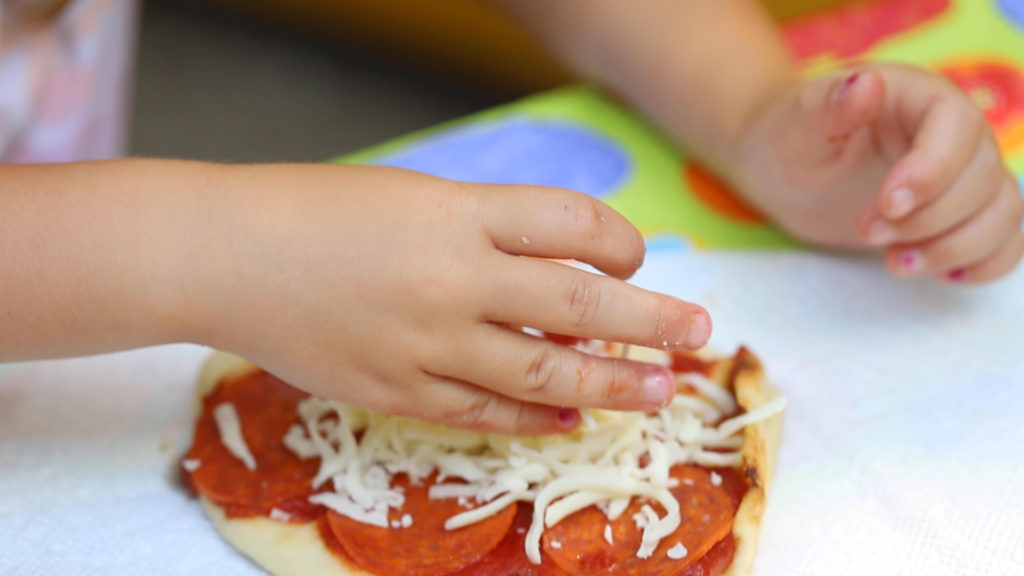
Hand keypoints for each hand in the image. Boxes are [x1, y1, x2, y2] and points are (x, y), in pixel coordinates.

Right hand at [191, 164, 710, 433]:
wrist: (226, 255)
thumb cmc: (318, 211)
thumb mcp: (415, 196)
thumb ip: (489, 234)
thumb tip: (563, 282)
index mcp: (459, 210)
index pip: (574, 222)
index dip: (622, 239)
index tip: (637, 256)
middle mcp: (453, 277)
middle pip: (581, 301)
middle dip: (652, 321)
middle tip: (699, 333)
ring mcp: (427, 343)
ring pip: (544, 375)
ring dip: (611, 385)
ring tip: (658, 391)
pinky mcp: (398, 392)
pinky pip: (486, 414)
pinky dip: (536, 420)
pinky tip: (572, 421)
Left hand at [733, 63, 1023, 282]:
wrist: (784, 169)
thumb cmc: (790, 136)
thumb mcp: (797, 122)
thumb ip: (830, 106)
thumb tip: (867, 83)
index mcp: (919, 98)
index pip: (957, 126)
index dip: (932, 171)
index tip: (887, 204)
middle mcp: (954, 134)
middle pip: (983, 176)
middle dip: (929, 219)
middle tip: (868, 233)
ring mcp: (962, 177)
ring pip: (1002, 211)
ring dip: (956, 248)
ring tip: (895, 263)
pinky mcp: (959, 215)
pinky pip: (1004, 240)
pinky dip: (983, 263)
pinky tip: (936, 274)